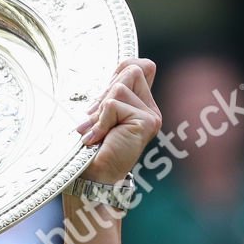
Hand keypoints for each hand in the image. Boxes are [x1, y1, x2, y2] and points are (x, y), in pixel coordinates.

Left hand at [74, 58, 161, 185]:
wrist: (93, 177)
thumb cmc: (91, 147)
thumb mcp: (99, 114)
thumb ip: (109, 95)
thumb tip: (116, 73)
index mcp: (141, 102)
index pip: (137, 65)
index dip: (116, 73)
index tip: (102, 102)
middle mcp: (150, 108)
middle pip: (131, 69)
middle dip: (104, 93)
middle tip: (94, 121)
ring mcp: (152, 115)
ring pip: (120, 87)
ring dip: (100, 110)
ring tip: (96, 132)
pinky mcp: (147, 122)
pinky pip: (114, 105)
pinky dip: (101, 121)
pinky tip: (99, 138)